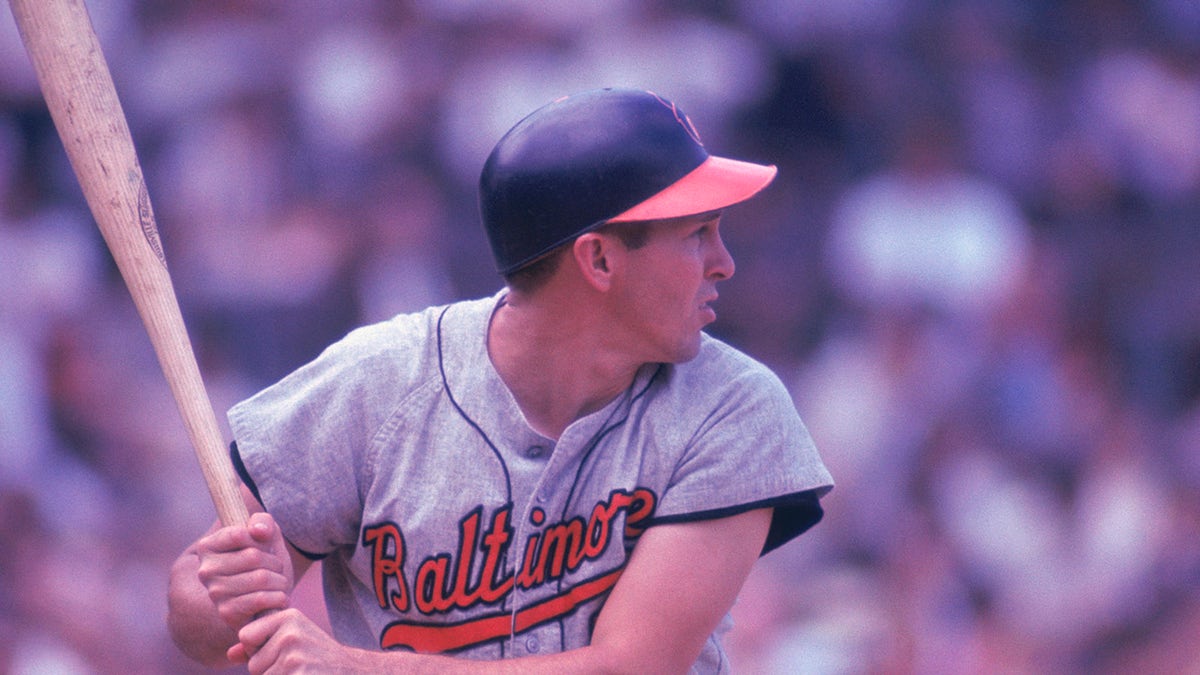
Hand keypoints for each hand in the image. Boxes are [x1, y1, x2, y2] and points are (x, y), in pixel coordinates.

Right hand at [195, 512, 292, 631]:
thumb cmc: (267, 561)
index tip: (264, 548)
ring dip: (280, 581)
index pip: (240, 534)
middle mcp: (205, 570)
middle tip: (276, 570)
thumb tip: (259, 531)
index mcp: (208, 547)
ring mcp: (214, 593)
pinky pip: (261, 599)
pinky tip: (279, 598)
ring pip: (261, 578)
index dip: (262, 540)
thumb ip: (263, 521)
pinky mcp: (227, 613)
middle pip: (253, 557)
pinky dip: (279, 597)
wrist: (271, 597)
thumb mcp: (268, 534)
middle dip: (275, 562)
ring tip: (278, 584)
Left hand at [231, 608, 374, 673]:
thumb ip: (259, 644)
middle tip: (295, 664)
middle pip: (253, 662)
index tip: (279, 649)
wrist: (348, 670)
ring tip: (300, 671)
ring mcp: (295, 655)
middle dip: (268, 669)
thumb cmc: (315, 655)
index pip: (246, 635)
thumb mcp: (290, 639)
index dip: (257, 648)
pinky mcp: (298, 674)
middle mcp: (291, 632)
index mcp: (288, 616)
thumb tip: (230, 654)